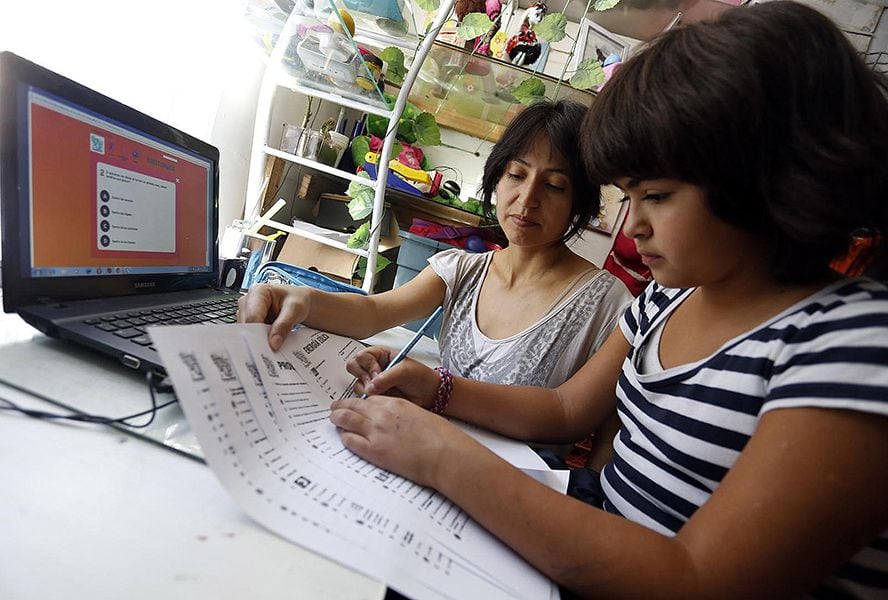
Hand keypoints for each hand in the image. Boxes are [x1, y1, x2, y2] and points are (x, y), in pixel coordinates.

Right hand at [237, 284, 310, 349]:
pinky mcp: (249, 323)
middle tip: (268, 352)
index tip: (265, 347)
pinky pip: (250, 335)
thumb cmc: (297, 300)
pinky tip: (268, 346)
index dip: (257, 333)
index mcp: (258, 292)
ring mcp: (247, 312)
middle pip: (246, 325)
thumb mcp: (296, 309)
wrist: (299, 301)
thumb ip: (284, 325)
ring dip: (257, 342)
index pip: (252, 316)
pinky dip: (259, 342)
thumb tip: (274, 343)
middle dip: (256, 339)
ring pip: (246, 332)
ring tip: (270, 350)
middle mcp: (248, 301)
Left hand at [330, 394, 462, 486]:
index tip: (354, 404)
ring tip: (333, 419)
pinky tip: (343, 436)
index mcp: (395, 404)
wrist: (444, 453)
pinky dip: (344, 437)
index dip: (358, 402)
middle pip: (353, 406)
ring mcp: (376, 432)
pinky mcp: (374, 451)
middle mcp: (382, 414)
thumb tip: (395, 422)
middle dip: (341, 406)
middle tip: (335, 408)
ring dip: (337, 418)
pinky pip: (351, 441)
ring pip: (346, 419)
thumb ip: (403, 415)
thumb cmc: (440, 436)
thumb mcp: (419, 416)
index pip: (369, 399)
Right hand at [346, 346, 439, 409]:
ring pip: (357, 383)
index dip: (368, 365)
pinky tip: (382, 398)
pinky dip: (370, 399)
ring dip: (367, 389)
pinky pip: (363, 397)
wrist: (430, 395)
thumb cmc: (421, 378)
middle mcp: (374, 367)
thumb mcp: (405, 372)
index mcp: (381, 355)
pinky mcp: (375, 395)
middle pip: (354, 367)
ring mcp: (373, 382)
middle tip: (374, 384)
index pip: (362, 355)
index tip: (378, 373)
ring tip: (384, 393)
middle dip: (363, 376)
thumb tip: (370, 387)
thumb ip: (386, 377)